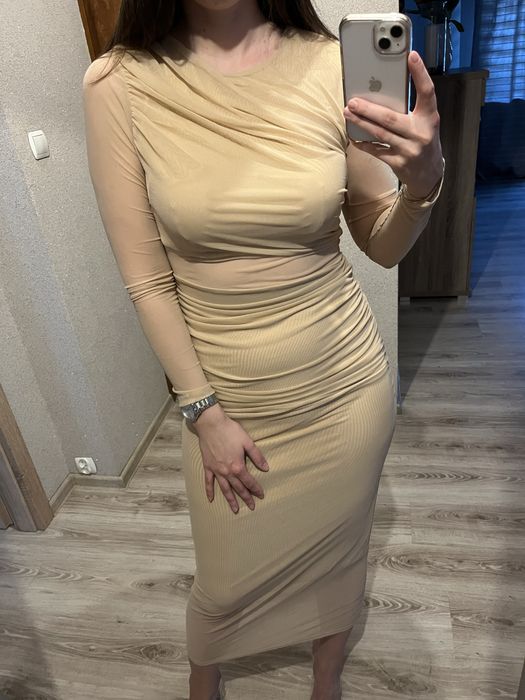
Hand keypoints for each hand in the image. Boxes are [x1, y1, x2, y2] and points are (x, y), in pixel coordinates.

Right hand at [190, 404, 269, 513]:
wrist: (211, 424)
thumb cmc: (230, 431)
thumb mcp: (247, 442)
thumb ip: (257, 456)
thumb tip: (266, 468)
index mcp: (238, 466)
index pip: (249, 481)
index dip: (256, 489)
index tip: (261, 496)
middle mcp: (227, 472)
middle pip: (238, 488)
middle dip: (246, 497)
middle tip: (252, 507)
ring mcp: (216, 470)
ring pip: (224, 489)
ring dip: (230, 500)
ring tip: (235, 510)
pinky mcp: (208, 466)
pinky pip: (208, 482)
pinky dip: (209, 491)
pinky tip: (211, 499)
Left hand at [343, 50, 443, 198]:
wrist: (430, 175)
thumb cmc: (423, 142)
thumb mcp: (425, 124)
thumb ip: (411, 110)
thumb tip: (383, 93)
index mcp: (430, 118)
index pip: (427, 92)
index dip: (420, 73)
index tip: (411, 56)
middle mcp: (420, 133)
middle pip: (391, 118)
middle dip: (369, 109)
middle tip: (353, 100)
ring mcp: (409, 150)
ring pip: (380, 133)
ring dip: (361, 123)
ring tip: (348, 112)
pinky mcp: (398, 163)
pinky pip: (376, 150)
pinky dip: (363, 143)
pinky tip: (353, 136)